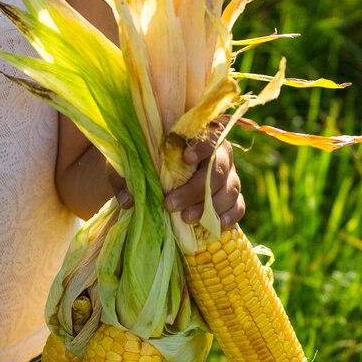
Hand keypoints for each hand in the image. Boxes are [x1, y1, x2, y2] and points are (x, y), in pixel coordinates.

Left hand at [108, 131, 244, 229]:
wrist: (156, 180)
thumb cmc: (143, 164)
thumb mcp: (126, 165)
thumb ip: (123, 176)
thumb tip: (129, 200)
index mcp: (199, 135)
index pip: (209, 136)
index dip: (201, 147)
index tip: (185, 159)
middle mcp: (220, 153)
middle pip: (218, 169)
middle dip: (195, 190)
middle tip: (170, 205)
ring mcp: (230, 176)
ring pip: (230, 189)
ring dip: (209, 206)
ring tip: (185, 219)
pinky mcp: (233, 197)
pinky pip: (239, 206)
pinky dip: (229, 216)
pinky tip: (216, 225)